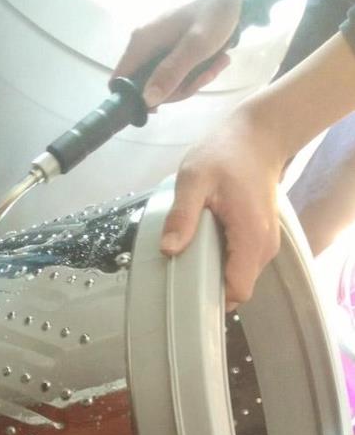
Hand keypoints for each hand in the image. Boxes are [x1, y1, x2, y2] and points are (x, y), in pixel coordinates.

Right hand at [112, 0, 240, 106]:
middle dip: (176, 91)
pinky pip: (173, 76)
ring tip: (214, 67)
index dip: (133, 100)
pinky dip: (193, 76)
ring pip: (162, 85)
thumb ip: (171, 72)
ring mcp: (154, 51)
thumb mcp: (196, 46)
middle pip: (145, 89)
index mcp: (141, 44)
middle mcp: (142, 48)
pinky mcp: (167, 53)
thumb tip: (147, 100)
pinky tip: (212, 63)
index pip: (119, 81)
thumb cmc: (213, 16)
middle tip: (202, 79)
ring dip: (190, 84)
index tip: (158, 107)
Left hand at [160, 107, 287, 309]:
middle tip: (178, 276)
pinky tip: (200, 248)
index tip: (185, 295)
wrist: (258, 135)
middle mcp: (264, 247)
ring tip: (186, 260)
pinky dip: (221, 262)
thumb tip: (169, 249)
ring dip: (214, 275)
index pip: (238, 290)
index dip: (214, 300)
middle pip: (239, 288)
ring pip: (239, 277)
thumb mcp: (194, 179)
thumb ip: (182, 215)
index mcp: (251, 237)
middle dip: (210, 289)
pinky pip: (240, 263)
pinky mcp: (259, 238)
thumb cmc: (225, 153)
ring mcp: (265, 243)